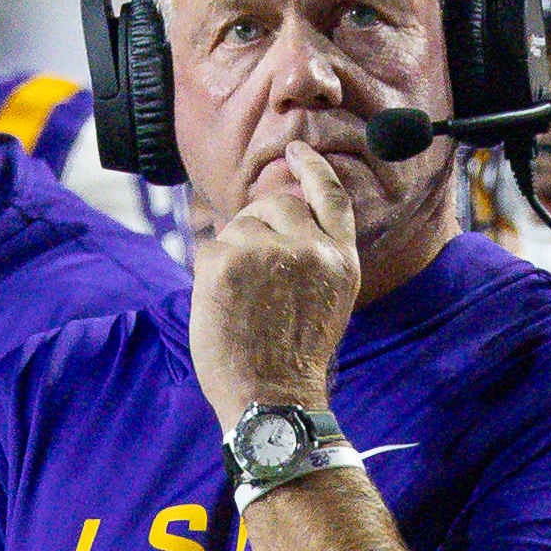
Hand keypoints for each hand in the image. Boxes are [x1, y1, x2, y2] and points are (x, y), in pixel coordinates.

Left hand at [190, 143, 359, 422]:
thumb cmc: (292, 362)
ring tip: (241, 302)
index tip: (296, 149)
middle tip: (250, 274)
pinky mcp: (228, 261)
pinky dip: (210, 273)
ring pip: (240, 224)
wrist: (271, 400)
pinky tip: (223, 306)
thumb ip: (311, 257)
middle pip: (276, 205)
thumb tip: (274, 219)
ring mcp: (269, 251)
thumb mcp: (326, 302)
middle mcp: (311, 247)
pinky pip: (210, 246)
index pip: (330, 196)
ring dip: (233, 251)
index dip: (312, 168)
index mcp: (341, 259)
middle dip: (258, 227)